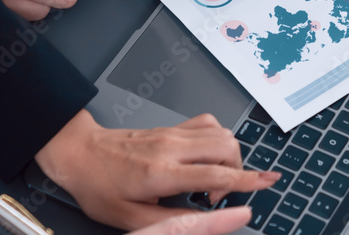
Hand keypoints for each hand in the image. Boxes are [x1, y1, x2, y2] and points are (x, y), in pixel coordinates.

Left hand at [35, 110, 279, 230]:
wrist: (80, 153)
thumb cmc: (99, 186)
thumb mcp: (129, 219)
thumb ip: (169, 222)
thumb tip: (203, 223)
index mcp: (160, 173)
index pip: (216, 174)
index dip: (247, 181)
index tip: (267, 182)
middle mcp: (171, 148)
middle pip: (227, 147)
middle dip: (237, 171)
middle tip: (218, 195)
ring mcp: (173, 133)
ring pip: (222, 134)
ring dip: (229, 157)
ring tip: (211, 179)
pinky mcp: (173, 127)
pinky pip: (209, 125)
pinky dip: (218, 140)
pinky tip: (206, 157)